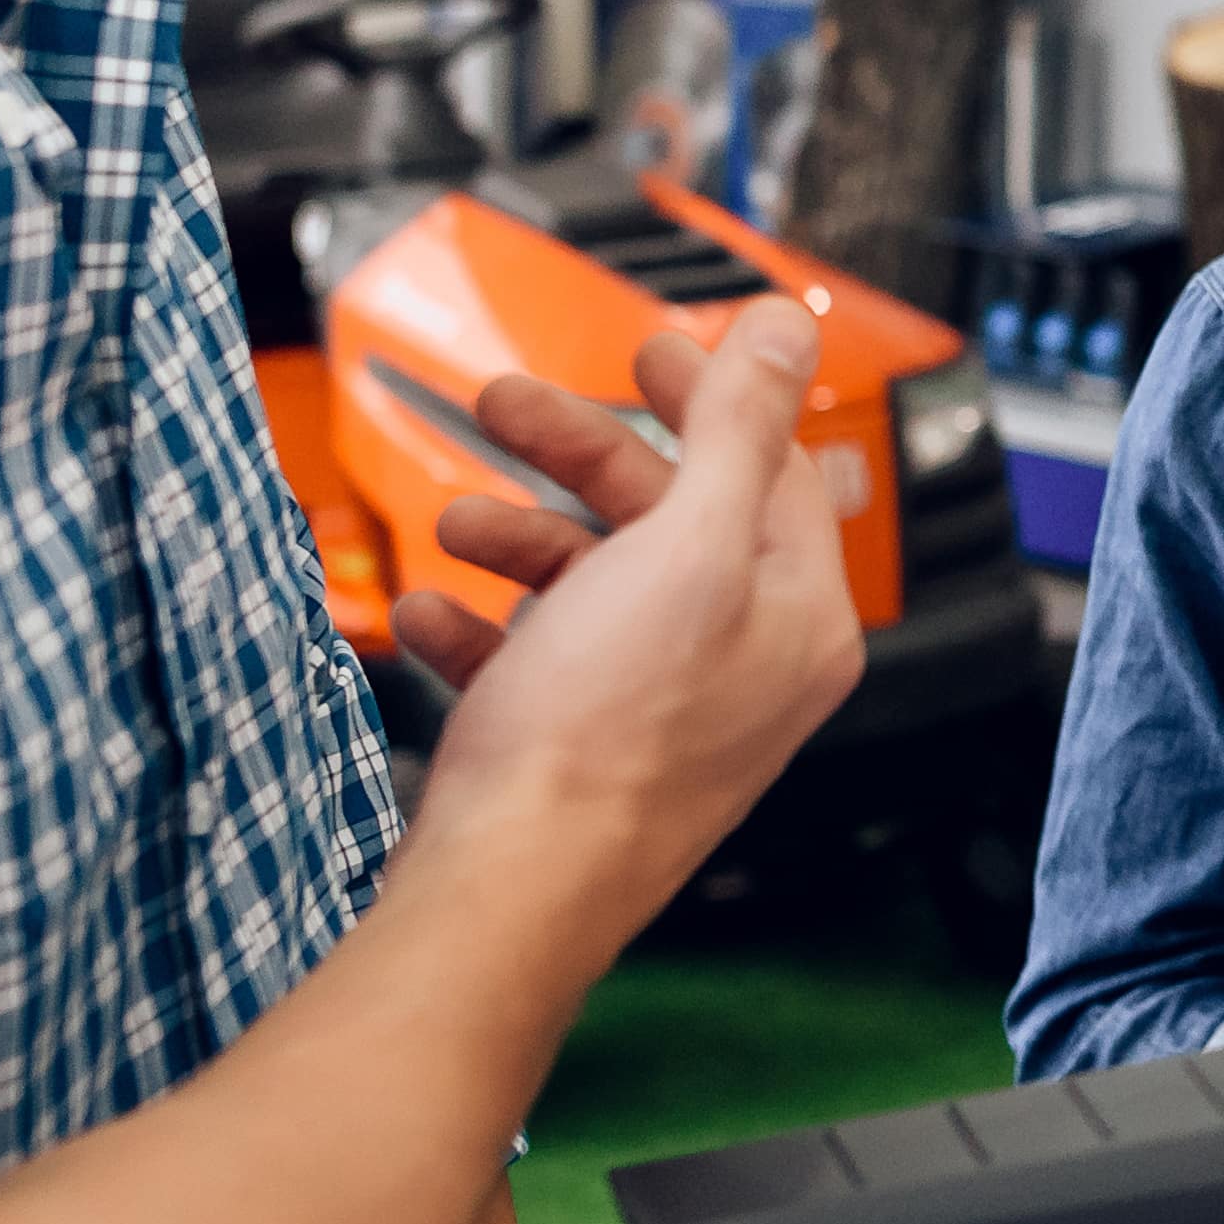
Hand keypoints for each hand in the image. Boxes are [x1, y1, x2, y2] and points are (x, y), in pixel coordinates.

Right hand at [381, 304, 863, 955]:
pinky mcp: (586, 756)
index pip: (771, 471)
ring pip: (595, 586)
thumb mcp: (683, 546)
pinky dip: (482, 629)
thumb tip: (786, 330)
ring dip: (518, 538)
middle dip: (579, 455)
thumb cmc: (600, 737)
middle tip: (503, 405)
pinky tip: (427, 615)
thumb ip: (737, 428)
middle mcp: (745, 666)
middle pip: (670, 518)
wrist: (507, 893)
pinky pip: (537, 665)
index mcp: (797, 616)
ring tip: (453, 528)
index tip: (644, 356)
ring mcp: (665, 716)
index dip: (706, 400)